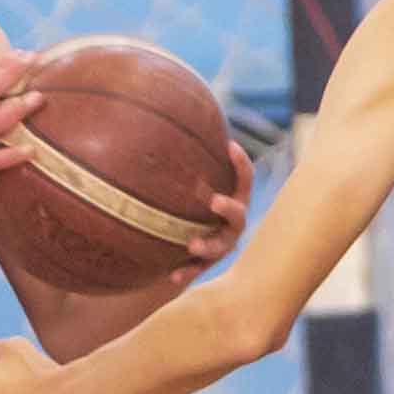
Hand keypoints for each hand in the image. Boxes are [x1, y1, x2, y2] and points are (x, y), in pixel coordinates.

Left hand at [181, 138, 253, 278]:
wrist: (179, 244)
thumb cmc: (183, 202)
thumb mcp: (182, 181)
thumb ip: (174, 158)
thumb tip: (150, 117)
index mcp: (232, 198)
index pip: (244, 178)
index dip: (240, 163)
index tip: (229, 146)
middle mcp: (231, 222)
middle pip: (239, 215)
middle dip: (229, 208)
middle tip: (214, 201)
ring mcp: (221, 245)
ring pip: (221, 247)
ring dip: (209, 246)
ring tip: (191, 244)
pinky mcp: (204, 265)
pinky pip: (198, 271)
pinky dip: (186, 272)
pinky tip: (171, 276)